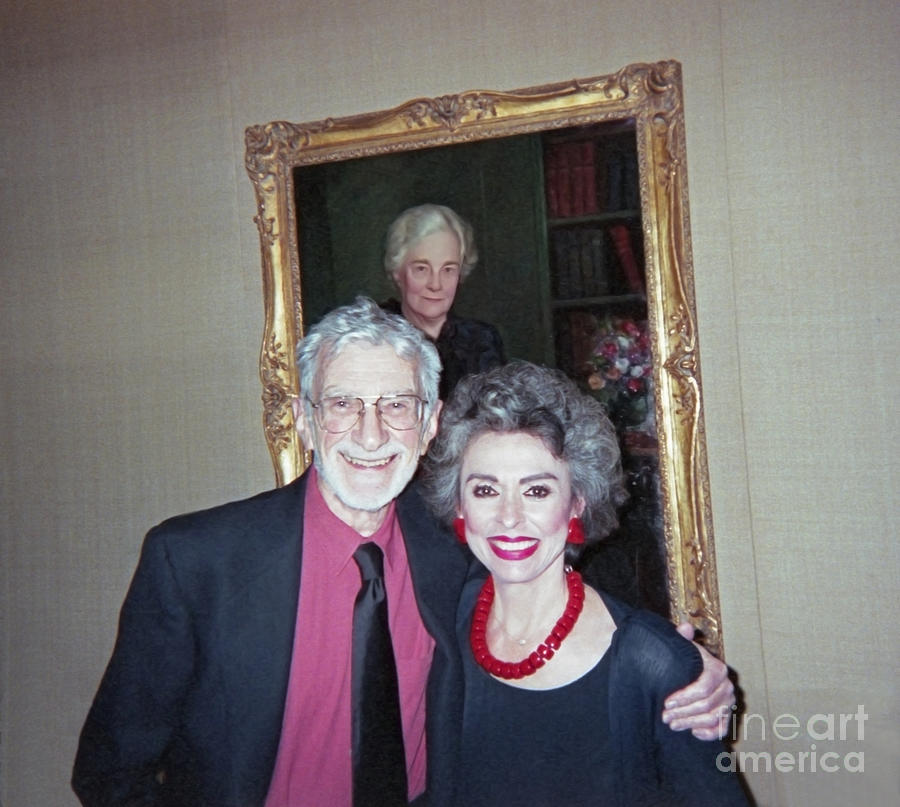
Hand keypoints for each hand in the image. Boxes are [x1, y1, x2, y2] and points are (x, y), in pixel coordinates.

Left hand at [661, 622, 734, 739]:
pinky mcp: (727, 715)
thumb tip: (685, 627)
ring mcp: (728, 702)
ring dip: (690, 723)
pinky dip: (708, 734)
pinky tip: (692, 732)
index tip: (666, 702)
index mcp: (718, 669)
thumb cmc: (685, 660)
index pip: (703, 687)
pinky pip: (722, 729)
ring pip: (712, 718)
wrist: (691, 671)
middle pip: (706, 705)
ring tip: (672, 723)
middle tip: (664, 716)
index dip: (685, 697)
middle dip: (683, 712)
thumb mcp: (682, 648)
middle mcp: (727, 686)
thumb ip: (682, 638)